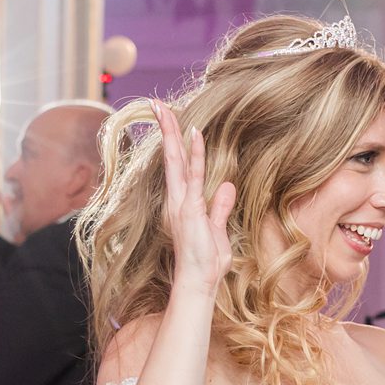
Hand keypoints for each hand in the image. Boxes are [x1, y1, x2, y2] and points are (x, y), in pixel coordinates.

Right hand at [156, 100, 234, 300]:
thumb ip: (220, 207)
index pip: (178, 165)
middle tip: (157, 103)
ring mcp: (181, 202)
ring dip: (171, 133)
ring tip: (165, 109)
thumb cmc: (207, 261)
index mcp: (181, 202)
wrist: (199, 281)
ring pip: (176, 160)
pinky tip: (193, 134)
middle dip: (164, 129)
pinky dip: (194, 154)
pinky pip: (193, 175)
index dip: (173, 141)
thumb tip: (227, 187)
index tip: (169, 119)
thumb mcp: (218, 229)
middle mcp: (176, 198)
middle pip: (171, 156)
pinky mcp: (189, 208)